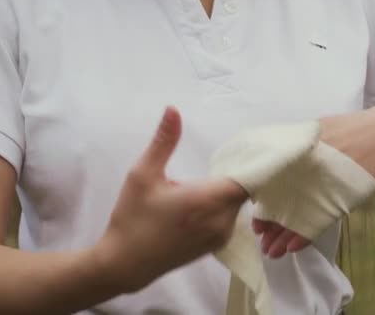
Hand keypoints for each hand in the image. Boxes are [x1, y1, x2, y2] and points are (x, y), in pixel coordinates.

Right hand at [94, 107, 248, 292]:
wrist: (124, 265)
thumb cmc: (132, 218)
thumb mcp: (143, 174)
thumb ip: (163, 142)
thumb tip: (173, 109)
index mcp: (208, 200)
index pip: (248, 179)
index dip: (250, 164)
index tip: (245, 150)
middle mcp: (222, 220)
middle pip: (244, 191)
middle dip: (237, 175)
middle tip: (227, 158)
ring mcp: (221, 236)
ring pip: (237, 206)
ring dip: (229, 192)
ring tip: (213, 177)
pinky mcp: (215, 246)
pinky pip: (230, 220)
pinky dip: (224, 208)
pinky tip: (206, 200)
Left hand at [253, 100, 374, 258]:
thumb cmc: (355, 130)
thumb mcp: (320, 129)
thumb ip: (298, 145)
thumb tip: (273, 160)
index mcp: (299, 147)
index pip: (269, 179)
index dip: (259, 200)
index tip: (255, 214)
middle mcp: (308, 163)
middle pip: (279, 198)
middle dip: (268, 221)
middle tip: (260, 235)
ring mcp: (326, 180)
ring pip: (296, 213)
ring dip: (282, 234)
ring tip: (272, 250)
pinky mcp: (343, 195)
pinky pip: (319, 220)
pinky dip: (305, 235)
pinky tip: (294, 247)